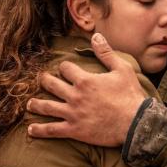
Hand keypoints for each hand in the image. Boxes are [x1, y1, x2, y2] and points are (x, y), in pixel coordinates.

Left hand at [26, 33, 147, 146]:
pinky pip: (52, 130)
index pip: (66, 68)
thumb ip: (106, 53)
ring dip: (36, 104)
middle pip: (52, 85)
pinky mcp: (74, 130)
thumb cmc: (130, 96)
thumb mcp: (122, 69)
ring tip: (29, 104)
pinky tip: (30, 130)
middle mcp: (75, 95)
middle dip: (45, 81)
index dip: (64, 67)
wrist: (136, 123)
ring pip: (47, 107)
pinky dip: (40, 130)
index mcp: (85, 80)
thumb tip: (96, 36)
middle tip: (41, 80)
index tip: (64, 68)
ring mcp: (73, 114)